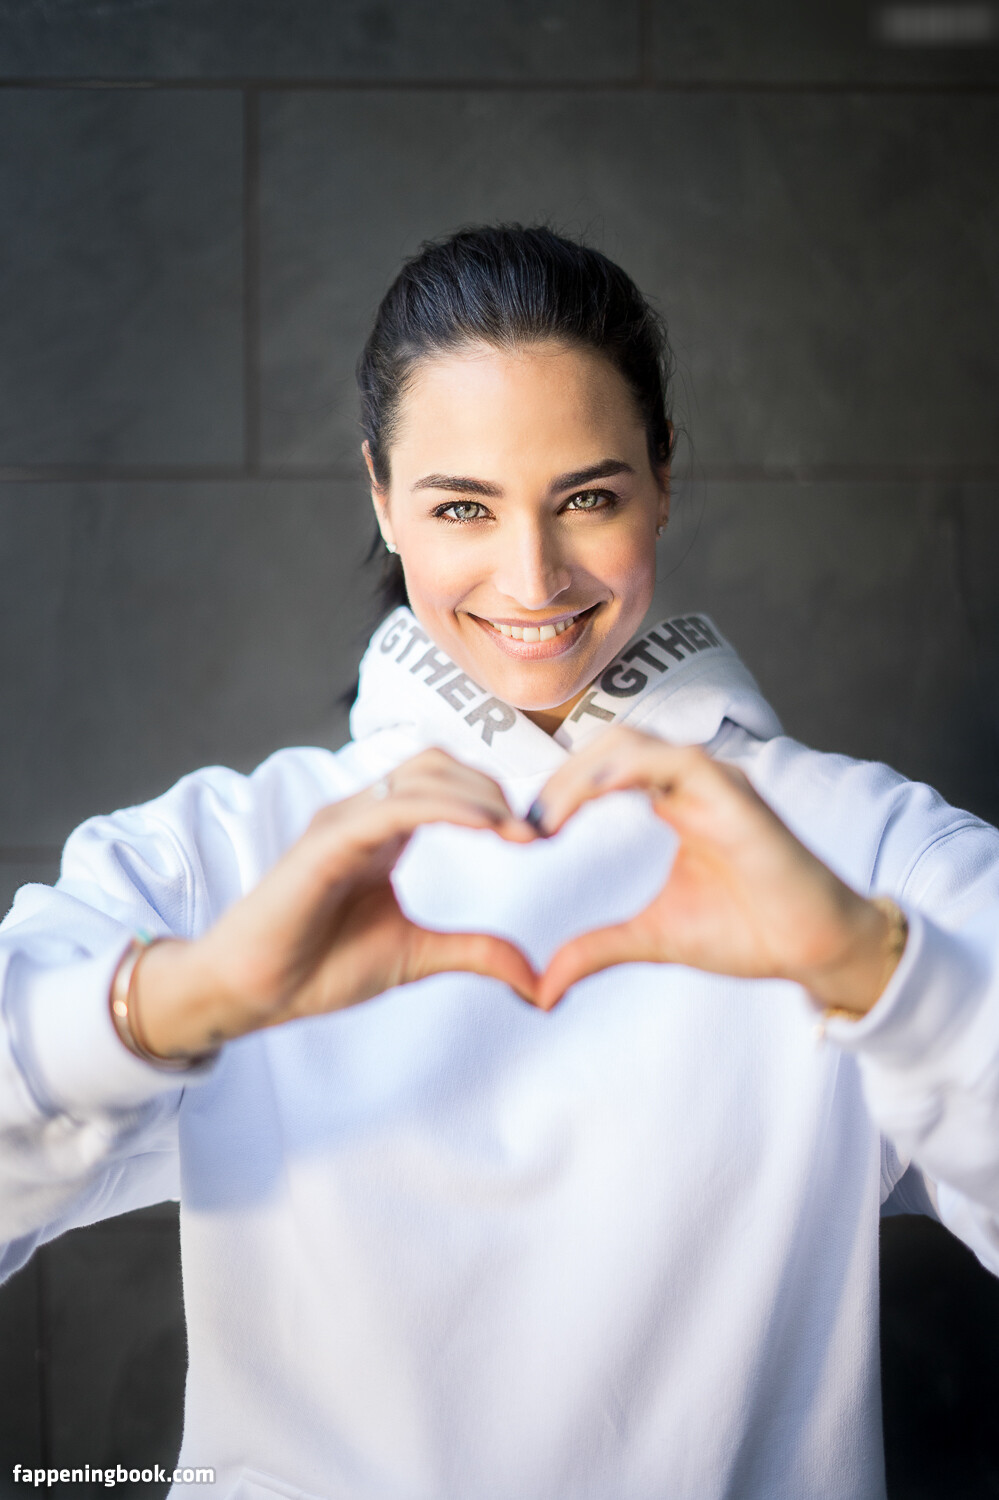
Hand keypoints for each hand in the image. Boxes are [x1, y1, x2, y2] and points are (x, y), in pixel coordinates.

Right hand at [134, 749, 538, 1058]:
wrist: (252, 994)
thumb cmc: (320, 967)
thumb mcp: (418, 956)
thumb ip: (475, 953)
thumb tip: (539, 979)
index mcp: (383, 831)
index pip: (445, 781)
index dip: (495, 798)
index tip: (539, 838)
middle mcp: (362, 814)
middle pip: (438, 764)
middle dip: (493, 788)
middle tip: (533, 833)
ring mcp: (342, 823)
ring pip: (421, 775)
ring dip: (478, 795)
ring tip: (518, 831)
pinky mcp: (326, 843)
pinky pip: (392, 808)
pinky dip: (444, 809)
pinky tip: (484, 827)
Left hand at [532, 727, 901, 1013]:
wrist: (815, 949)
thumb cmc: (748, 932)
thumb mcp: (654, 937)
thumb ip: (597, 949)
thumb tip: (540, 990)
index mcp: (673, 801)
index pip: (602, 769)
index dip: (559, 791)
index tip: (526, 835)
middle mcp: (691, 780)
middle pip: (609, 746)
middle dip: (561, 778)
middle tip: (527, 826)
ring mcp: (715, 780)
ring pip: (633, 743)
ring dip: (582, 773)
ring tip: (547, 818)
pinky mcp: (734, 793)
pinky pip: (673, 761)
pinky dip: (625, 772)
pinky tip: (590, 800)